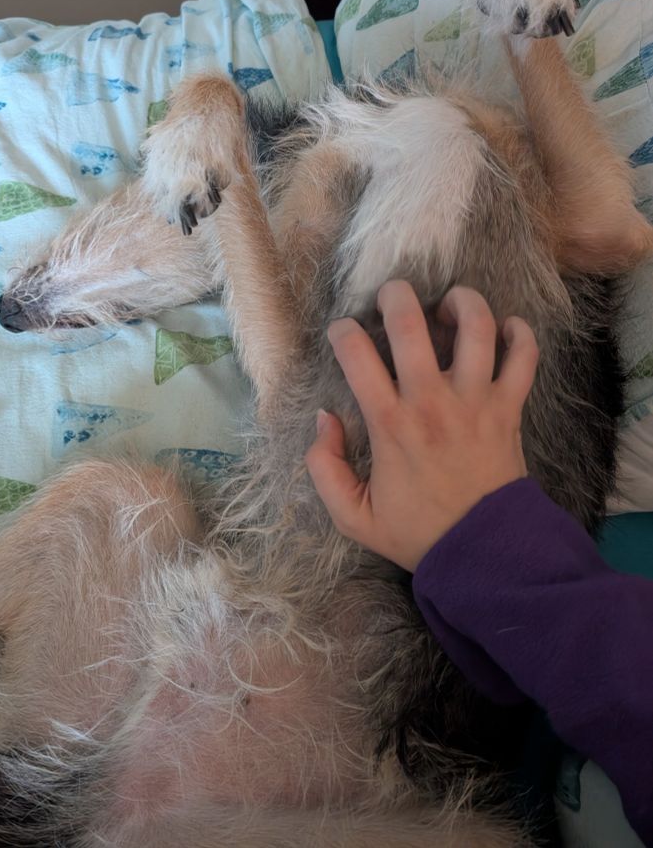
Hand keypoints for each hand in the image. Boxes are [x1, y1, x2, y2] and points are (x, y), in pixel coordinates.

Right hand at [305, 280, 538, 571]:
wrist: (483, 552)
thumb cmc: (417, 531)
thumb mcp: (352, 515)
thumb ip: (324, 468)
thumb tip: (323, 420)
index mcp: (390, 424)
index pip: (356, 355)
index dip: (343, 332)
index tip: (343, 333)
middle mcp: (432, 401)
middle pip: (411, 323)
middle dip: (396, 295)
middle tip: (392, 296)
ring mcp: (476, 401)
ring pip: (475, 327)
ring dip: (462, 302)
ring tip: (449, 305)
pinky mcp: (509, 407)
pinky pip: (524, 357)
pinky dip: (520, 333)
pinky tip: (505, 328)